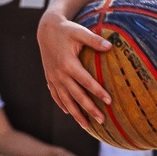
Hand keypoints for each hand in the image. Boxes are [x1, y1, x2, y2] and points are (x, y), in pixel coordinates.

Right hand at [38, 12, 112, 128]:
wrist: (46, 30)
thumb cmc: (66, 30)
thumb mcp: (80, 32)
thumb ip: (94, 40)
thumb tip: (110, 46)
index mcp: (68, 63)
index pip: (86, 81)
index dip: (97, 92)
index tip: (109, 101)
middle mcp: (59, 74)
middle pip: (76, 96)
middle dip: (89, 109)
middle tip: (102, 120)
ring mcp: (53, 78)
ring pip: (65, 100)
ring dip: (76, 114)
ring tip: (87, 125)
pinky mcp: (49, 78)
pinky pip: (55, 95)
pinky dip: (62, 105)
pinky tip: (69, 113)